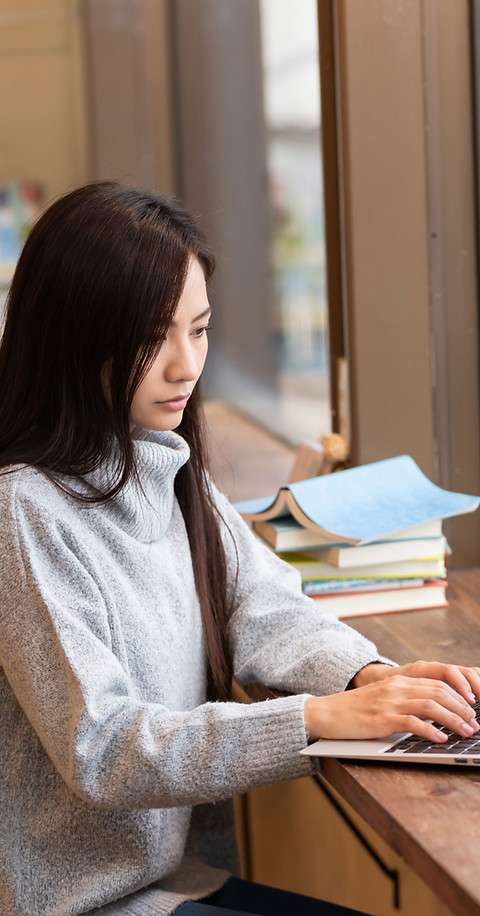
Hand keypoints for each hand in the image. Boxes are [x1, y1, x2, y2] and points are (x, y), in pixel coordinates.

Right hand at [304, 669, 479, 743]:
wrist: (325, 713)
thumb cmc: (354, 711)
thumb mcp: (382, 700)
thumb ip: (405, 702)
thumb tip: (434, 717)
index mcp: (399, 681)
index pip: (438, 683)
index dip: (459, 697)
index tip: (472, 710)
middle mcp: (397, 688)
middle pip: (439, 693)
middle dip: (462, 709)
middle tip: (475, 724)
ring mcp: (389, 702)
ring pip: (431, 706)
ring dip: (453, 720)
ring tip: (466, 732)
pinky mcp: (382, 718)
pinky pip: (413, 722)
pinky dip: (431, 731)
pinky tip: (441, 739)